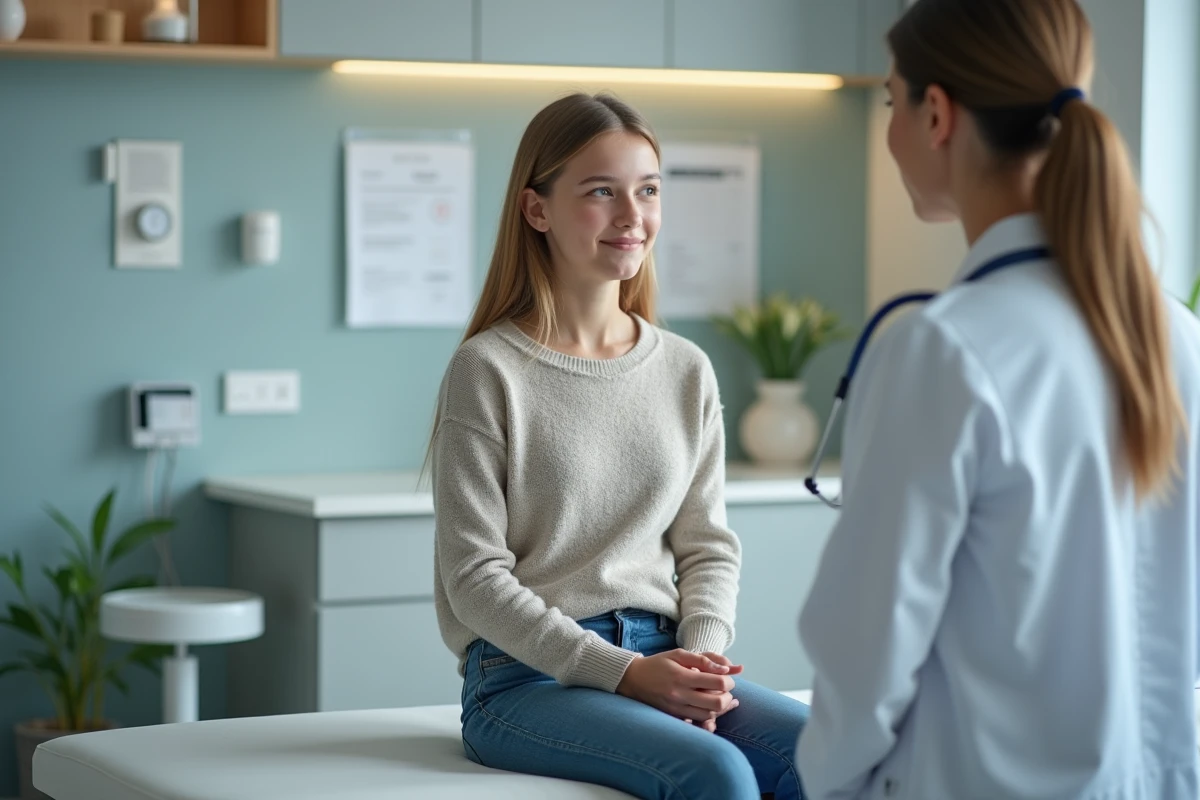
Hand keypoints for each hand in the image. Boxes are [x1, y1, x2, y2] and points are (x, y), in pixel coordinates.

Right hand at [617, 649, 737, 724]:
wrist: (633, 679)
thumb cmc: (658, 664)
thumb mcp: (678, 654)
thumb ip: (702, 660)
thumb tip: (725, 670)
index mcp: (682, 677)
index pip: (717, 683)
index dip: (728, 680)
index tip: (727, 677)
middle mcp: (680, 695)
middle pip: (717, 703)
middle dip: (728, 697)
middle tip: (726, 690)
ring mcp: (677, 709)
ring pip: (709, 716)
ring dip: (719, 708)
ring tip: (718, 697)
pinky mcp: (674, 717)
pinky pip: (697, 721)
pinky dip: (708, 716)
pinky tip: (710, 707)